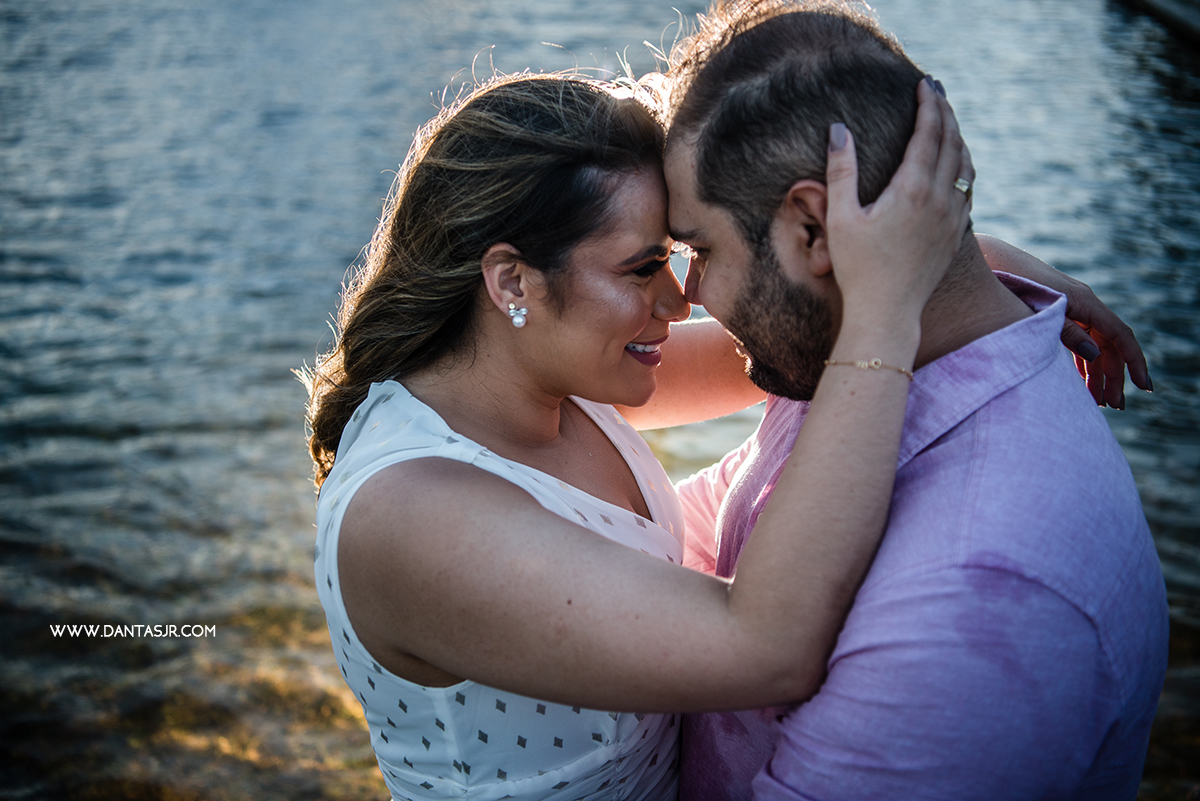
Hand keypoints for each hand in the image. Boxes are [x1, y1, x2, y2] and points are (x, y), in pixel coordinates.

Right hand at [825, 77, 973, 319]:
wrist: (887, 312)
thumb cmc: (857, 268)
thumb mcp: (841, 218)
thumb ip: (841, 170)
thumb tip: (838, 130)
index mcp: (912, 190)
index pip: (929, 133)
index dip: (928, 105)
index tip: (924, 85)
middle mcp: (939, 199)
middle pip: (952, 142)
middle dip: (946, 112)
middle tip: (936, 93)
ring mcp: (952, 218)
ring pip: (966, 165)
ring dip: (958, 138)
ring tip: (947, 122)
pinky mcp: (956, 235)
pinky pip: (968, 190)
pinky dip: (964, 167)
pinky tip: (955, 166)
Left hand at [975, 235, 1151, 408]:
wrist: (989, 260)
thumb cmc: (1012, 283)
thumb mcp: (1039, 312)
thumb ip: (1066, 333)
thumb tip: (1095, 355)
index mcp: (1085, 301)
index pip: (1120, 336)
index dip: (1134, 362)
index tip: (1144, 387)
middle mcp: (1083, 303)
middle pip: (1108, 346)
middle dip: (1113, 377)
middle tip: (1114, 407)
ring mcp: (1071, 307)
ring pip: (1094, 345)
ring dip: (1098, 373)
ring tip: (1099, 401)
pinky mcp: (1057, 311)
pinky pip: (1079, 339)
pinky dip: (1082, 362)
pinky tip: (1082, 380)